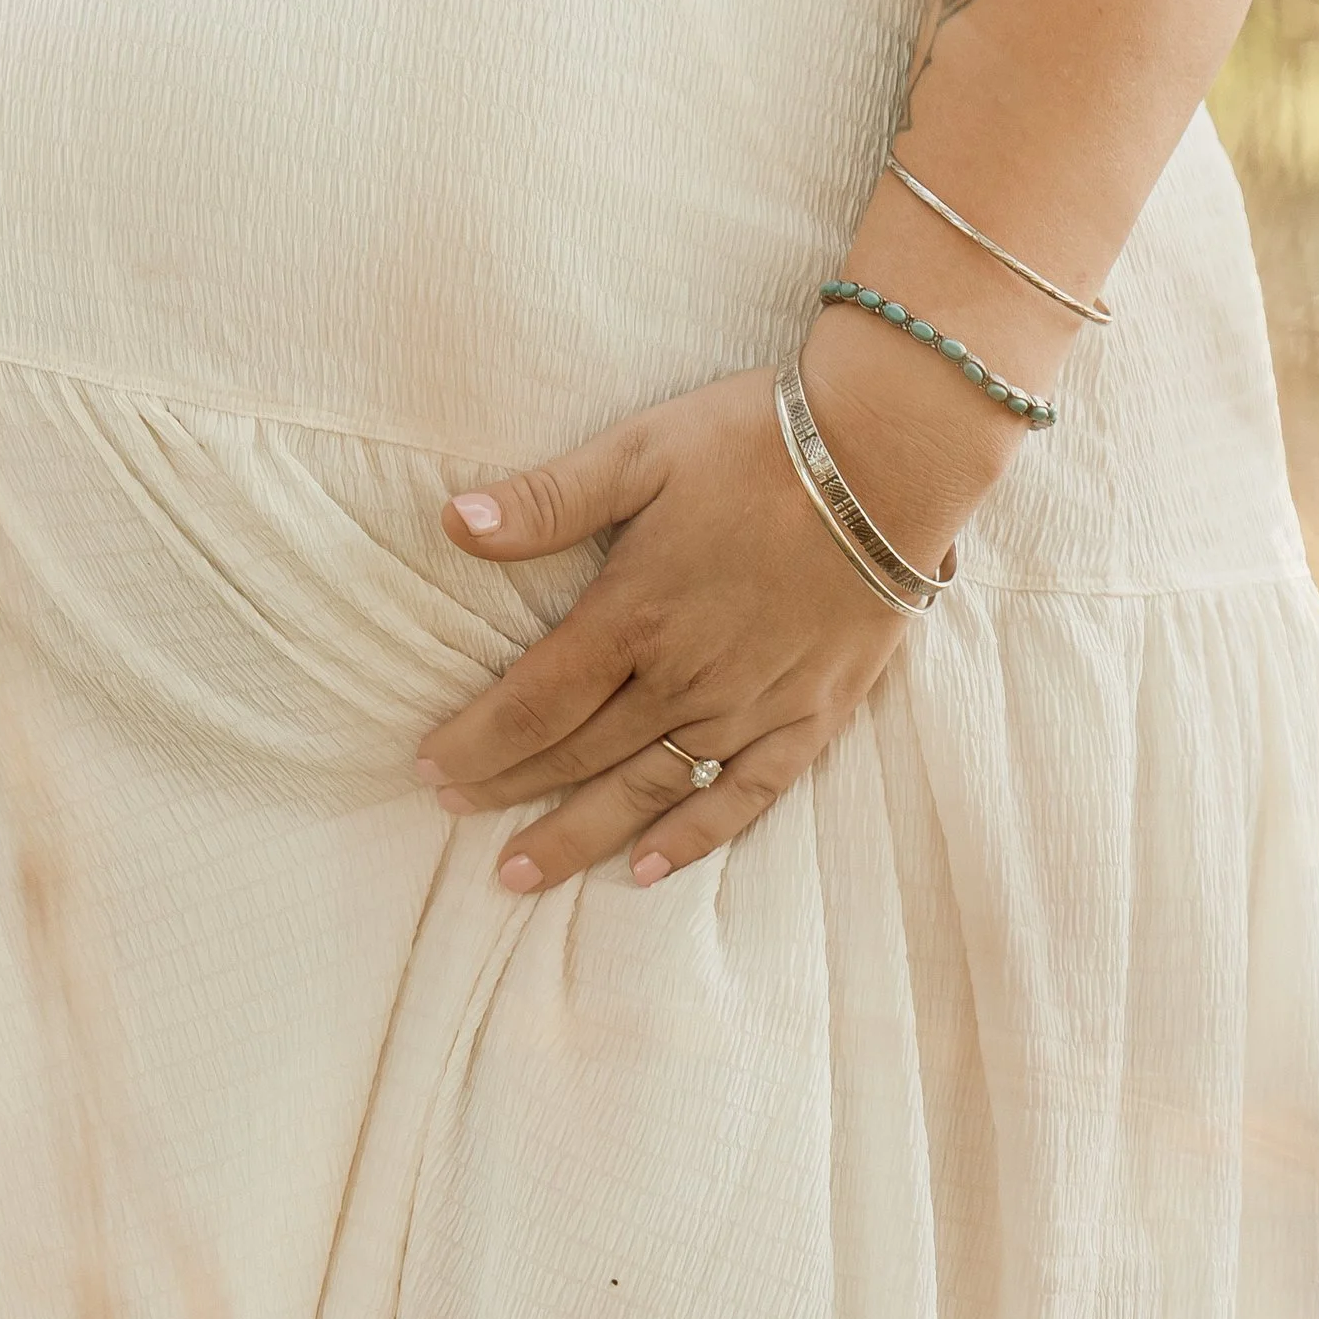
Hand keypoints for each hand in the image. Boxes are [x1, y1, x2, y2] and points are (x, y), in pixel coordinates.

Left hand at [415, 357, 1004, 891]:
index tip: (428, 767)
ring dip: (578, 835)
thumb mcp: (640, 452)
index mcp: (635, 615)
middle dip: (507, 788)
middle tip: (451, 813)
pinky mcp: (809, 717)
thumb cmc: (757, 444)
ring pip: (646, 790)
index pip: (532, 703)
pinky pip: (743, 796)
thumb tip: (451, 522)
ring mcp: (750, 706)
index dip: (476, 741)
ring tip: (520, 874)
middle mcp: (685, 678)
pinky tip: (645, 869)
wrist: (890, 457)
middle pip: (577, 755)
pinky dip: (692, 838)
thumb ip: (548, 499)